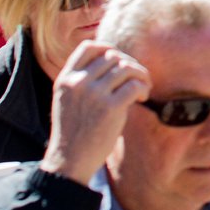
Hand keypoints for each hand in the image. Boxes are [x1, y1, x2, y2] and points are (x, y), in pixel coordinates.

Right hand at [42, 40, 150, 185]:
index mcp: (65, 79)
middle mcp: (78, 83)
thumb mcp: (68, 100)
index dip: (108, 48)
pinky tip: (143, 97)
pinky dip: (144, 87)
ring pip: (127, 67)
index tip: (119, 61)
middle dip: (130, 64)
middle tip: (137, 79)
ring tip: (143, 88)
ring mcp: (93, 94)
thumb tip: (116, 61)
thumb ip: (83, 80)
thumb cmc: (74, 132)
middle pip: (113, 56)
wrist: (69, 162)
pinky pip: (135, 85)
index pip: (88, 47)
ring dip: (141, 75)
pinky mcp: (110, 108)